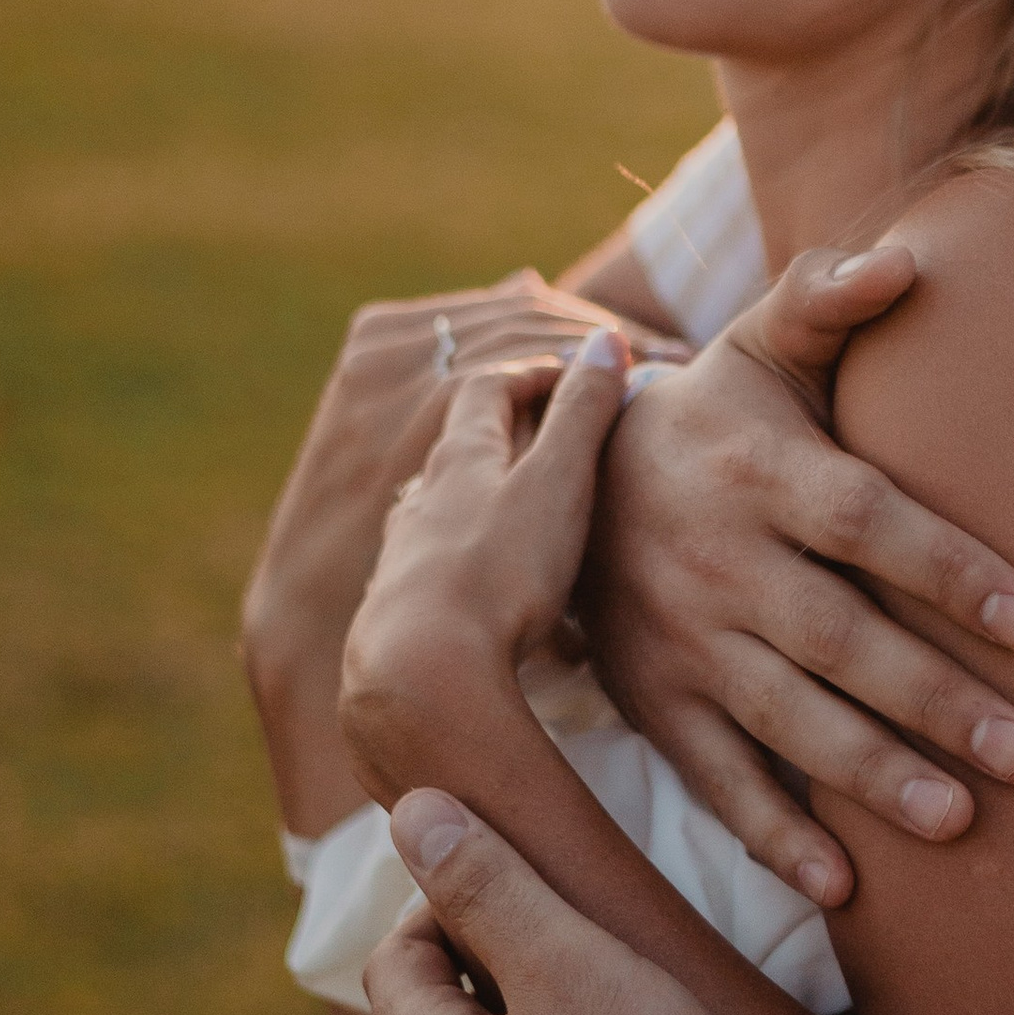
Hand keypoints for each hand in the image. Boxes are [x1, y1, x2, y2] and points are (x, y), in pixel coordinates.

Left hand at [342, 326, 632, 800]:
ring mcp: (411, 556)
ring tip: (543, 526)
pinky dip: (489, 573)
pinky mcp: (410, 613)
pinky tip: (514, 611)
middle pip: (465, 448)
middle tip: (561, 438)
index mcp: (460, 456)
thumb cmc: (498, 570)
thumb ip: (582, 412)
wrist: (420, 674)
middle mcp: (425, 498)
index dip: (532, 371)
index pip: (487, 387)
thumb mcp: (557, 480)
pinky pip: (454, 577)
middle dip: (514, 435)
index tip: (575, 374)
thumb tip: (603, 340)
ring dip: (498, 509)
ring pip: (455, 514)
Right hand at [580, 245, 1013, 907]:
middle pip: (838, 638)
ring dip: (871, 775)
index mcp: (759, 472)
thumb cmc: (713, 409)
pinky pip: (715, 778)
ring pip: (784, 718)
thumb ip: (828, 297)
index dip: (948, 570)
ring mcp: (680, 640)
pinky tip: (843, 887)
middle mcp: (718, 562)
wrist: (562, 480)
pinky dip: (773, 834)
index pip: (865, 523)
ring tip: (960, 822)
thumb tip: (907, 259)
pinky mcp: (653, 702)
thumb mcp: (758, 342)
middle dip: (934, 699)